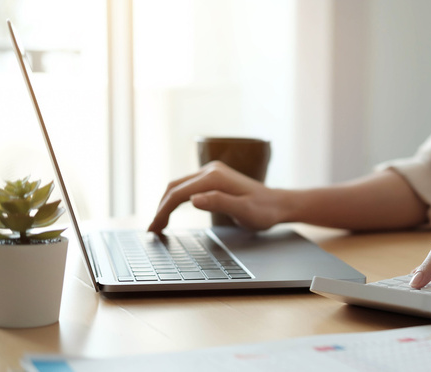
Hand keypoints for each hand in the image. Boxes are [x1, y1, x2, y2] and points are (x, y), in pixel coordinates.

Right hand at [148, 161, 284, 232]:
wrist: (278, 204)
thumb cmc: (264, 211)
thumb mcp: (244, 211)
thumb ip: (219, 203)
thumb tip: (193, 199)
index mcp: (215, 177)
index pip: (178, 193)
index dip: (163, 211)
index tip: (154, 229)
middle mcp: (211, 170)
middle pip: (174, 187)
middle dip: (160, 207)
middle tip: (152, 230)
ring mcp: (212, 172)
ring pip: (179, 185)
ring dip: (166, 203)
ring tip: (158, 223)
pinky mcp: (214, 178)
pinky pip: (187, 186)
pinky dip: (176, 199)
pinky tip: (172, 211)